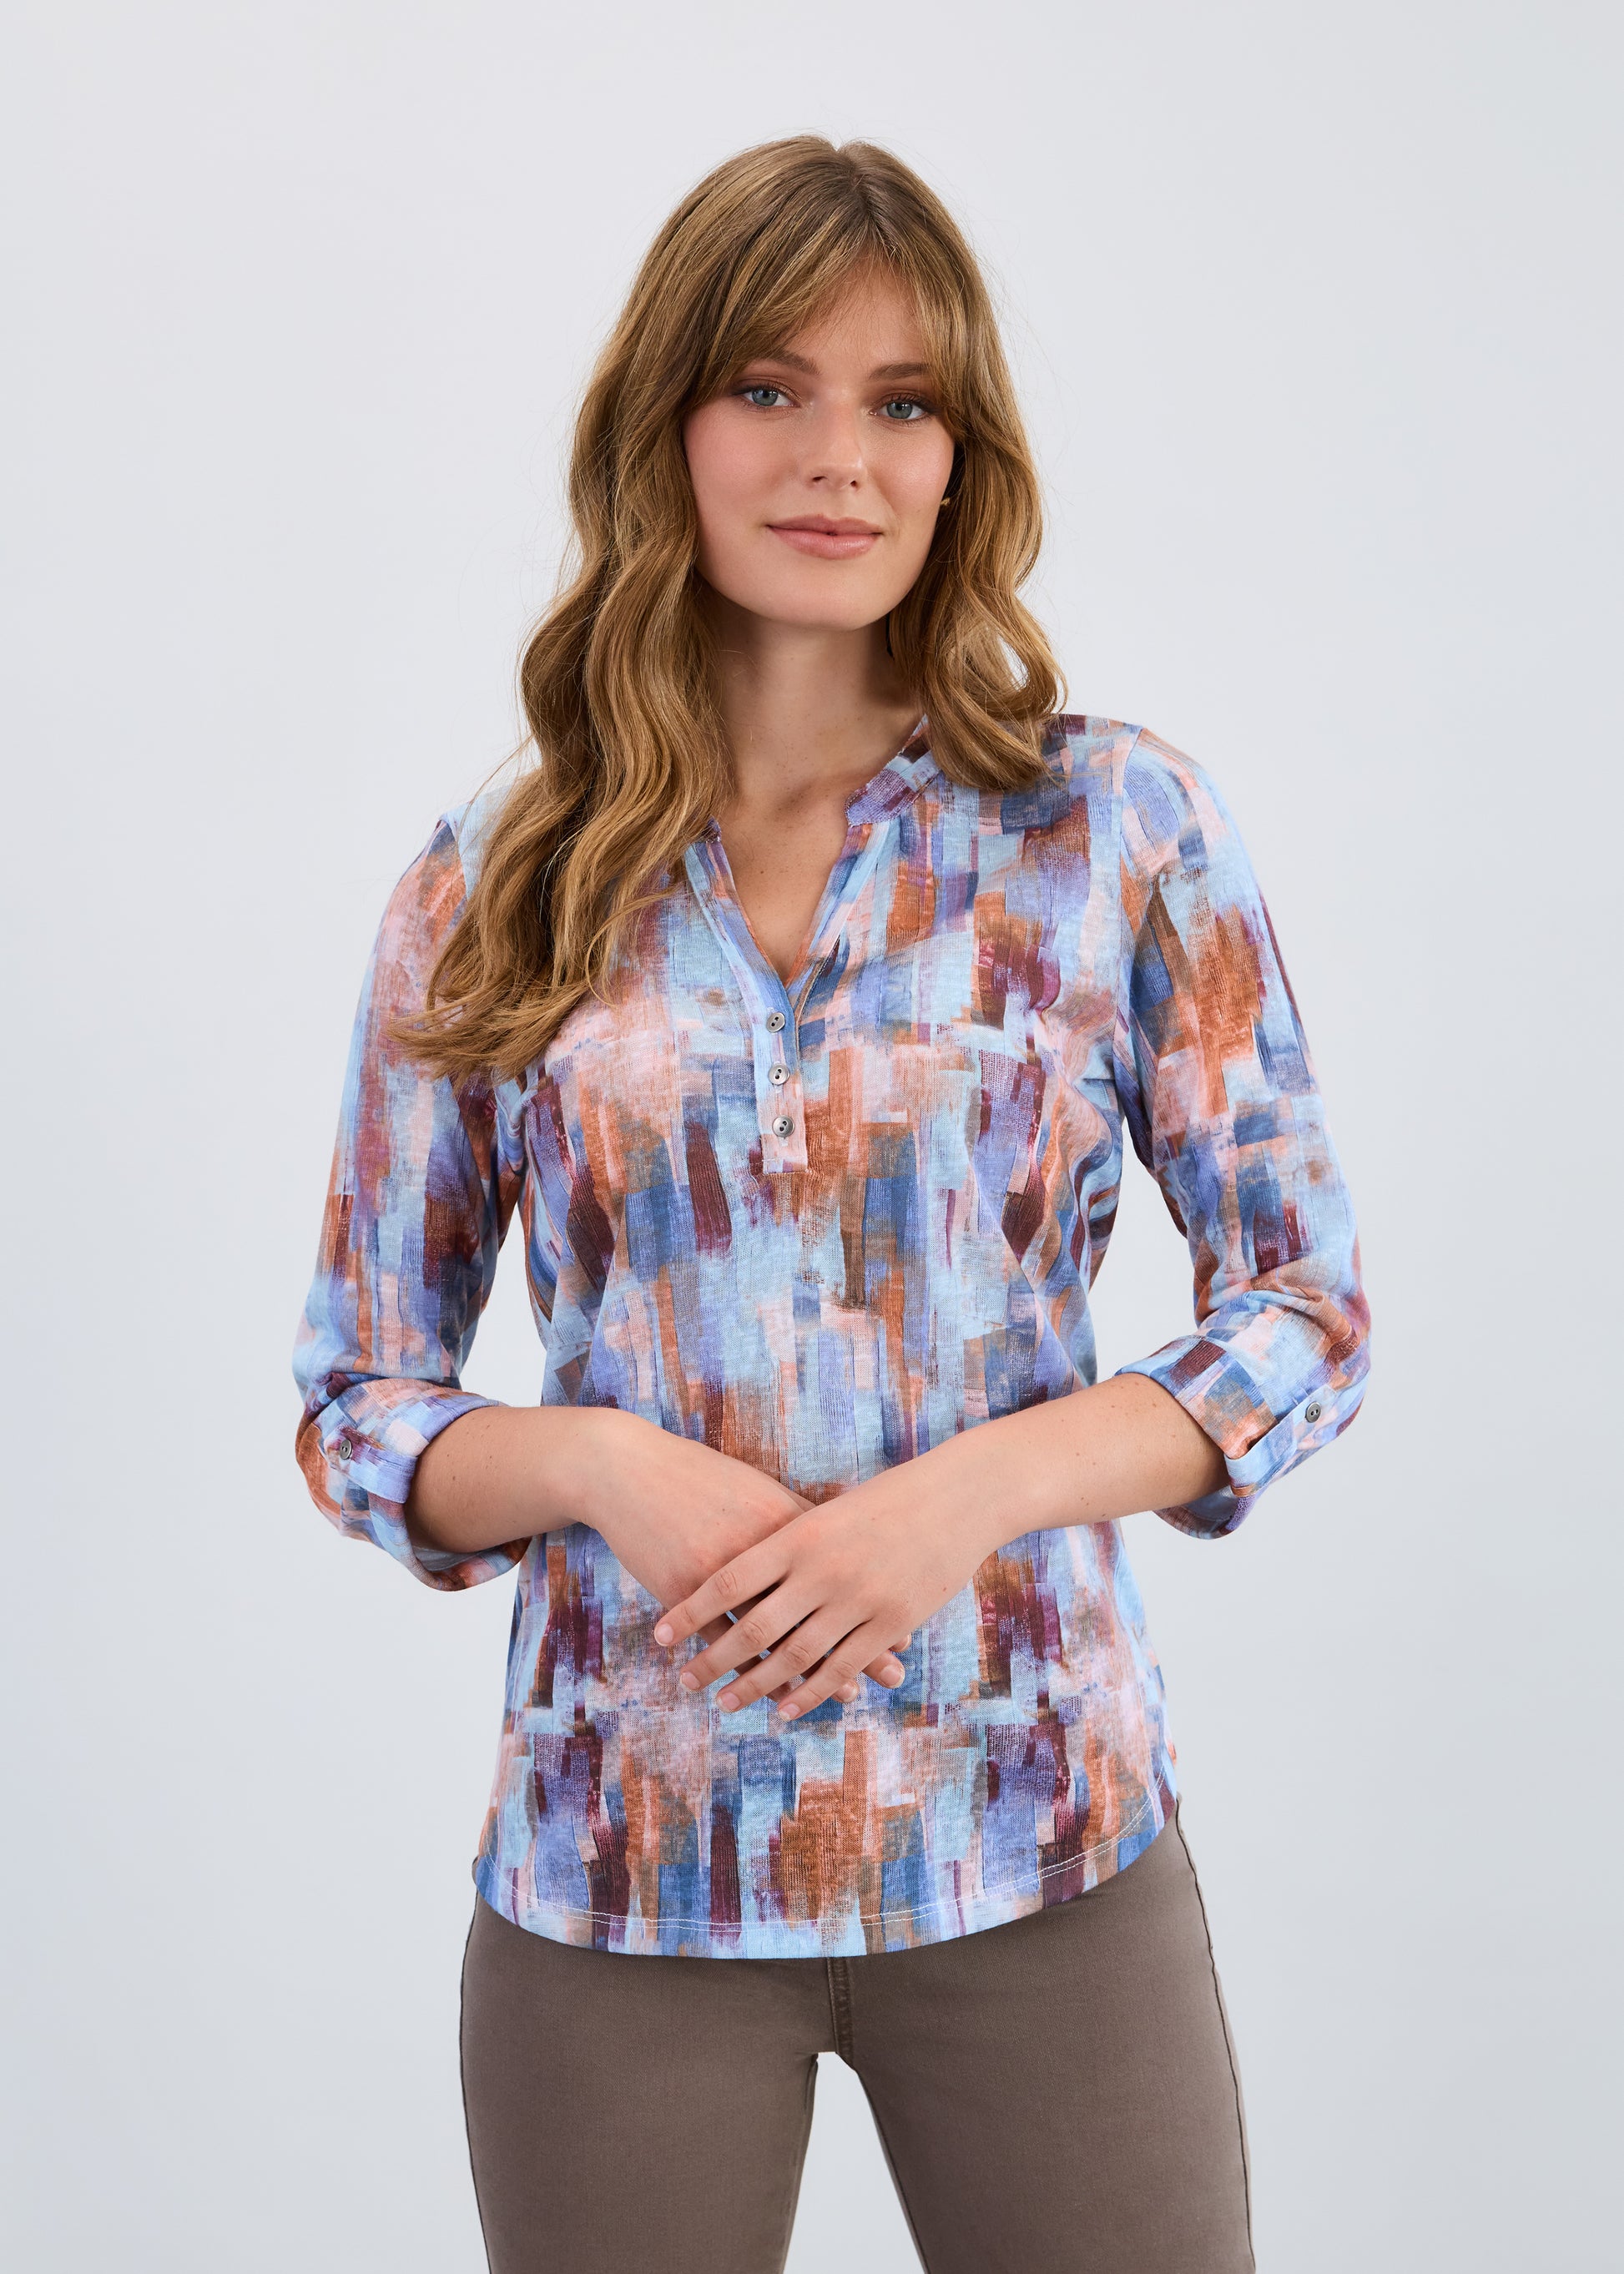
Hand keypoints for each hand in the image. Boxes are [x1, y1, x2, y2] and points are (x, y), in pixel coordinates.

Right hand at [578, 1411, 907, 1702]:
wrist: (630, 1470)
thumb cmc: (700, 1479)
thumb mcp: (757, 1492)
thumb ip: (800, 1523)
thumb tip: (843, 1549)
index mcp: (786, 1523)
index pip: (842, 1574)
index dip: (874, 1606)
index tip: (906, 1638)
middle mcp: (761, 1548)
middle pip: (816, 1608)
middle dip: (858, 1646)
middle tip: (891, 1679)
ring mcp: (720, 1570)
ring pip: (769, 1635)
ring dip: (801, 1673)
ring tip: (832, 1700)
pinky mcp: (682, 1587)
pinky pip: (716, 1639)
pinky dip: (740, 1670)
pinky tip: (756, 1693)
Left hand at [652, 1460, 996, 1718]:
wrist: (958, 1495)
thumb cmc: (888, 1496)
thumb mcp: (827, 1511)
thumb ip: (787, 1541)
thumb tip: (740, 1571)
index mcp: (800, 1534)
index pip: (729, 1582)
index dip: (691, 1612)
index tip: (661, 1636)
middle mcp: (823, 1570)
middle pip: (754, 1627)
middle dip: (714, 1660)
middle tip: (686, 1681)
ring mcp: (858, 1600)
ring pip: (795, 1656)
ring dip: (756, 1686)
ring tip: (724, 1703)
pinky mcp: (890, 1624)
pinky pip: (841, 1667)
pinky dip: (809, 1693)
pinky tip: (785, 1709)